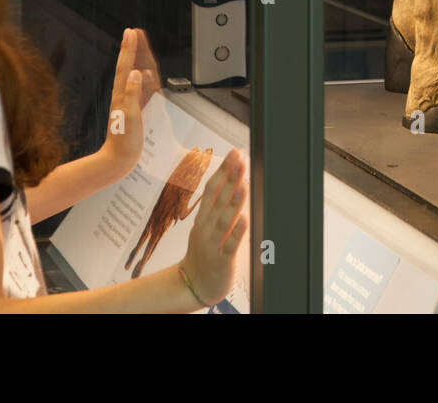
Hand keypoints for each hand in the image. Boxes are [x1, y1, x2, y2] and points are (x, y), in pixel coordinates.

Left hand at [100, 28, 154, 176]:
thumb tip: (137, 73)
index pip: (128, 66)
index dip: (130, 48)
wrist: (118, 160)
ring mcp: (129, 101)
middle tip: (134, 31)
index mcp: (123, 94)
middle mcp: (125, 95)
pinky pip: (140, 88)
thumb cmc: (123, 142)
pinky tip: (146, 74)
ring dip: (137, 59)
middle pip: (130, 66)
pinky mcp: (134, 109)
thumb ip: (133, 94)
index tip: (132, 32)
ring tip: (139, 45)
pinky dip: (144, 78)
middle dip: (133, 48)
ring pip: (135, 74)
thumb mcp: (129, 117)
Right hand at [180, 149, 247, 307]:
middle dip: (230, 177)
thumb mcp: (207, 226)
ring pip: (224, 219)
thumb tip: (236, 181)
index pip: (212, 188)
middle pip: (218, 198)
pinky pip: (229, 244)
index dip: (223, 170)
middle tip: (240, 158)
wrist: (194, 285)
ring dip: (234, 202)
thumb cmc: (205, 252)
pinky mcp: (221, 259)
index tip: (234, 153)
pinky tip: (244, 219)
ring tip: (243, 184)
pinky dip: (236, 232)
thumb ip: (221, 205)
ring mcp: (212, 243)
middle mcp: (206, 227)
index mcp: (203, 217)